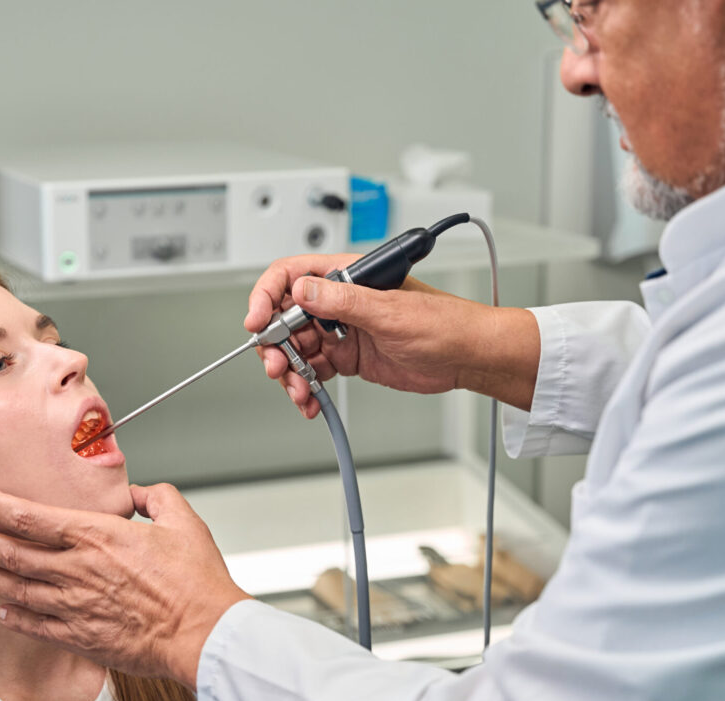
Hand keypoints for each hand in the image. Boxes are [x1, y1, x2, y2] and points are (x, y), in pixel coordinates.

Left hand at [0, 483, 248, 687]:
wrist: (203, 633)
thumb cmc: (196, 582)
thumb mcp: (184, 522)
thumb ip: (157, 498)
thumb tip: (139, 493)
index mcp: (98, 536)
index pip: (33, 517)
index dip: (1, 506)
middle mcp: (78, 569)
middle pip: (15, 553)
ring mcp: (75, 605)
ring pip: (19, 588)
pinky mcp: (81, 636)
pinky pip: (36, 626)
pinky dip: (16, 617)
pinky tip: (5, 611)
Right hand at [246, 254, 539, 416]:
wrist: (466, 356)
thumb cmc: (444, 323)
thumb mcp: (389, 312)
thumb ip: (342, 302)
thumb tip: (302, 291)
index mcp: (346, 278)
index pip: (291, 276)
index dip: (267, 296)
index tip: (258, 322)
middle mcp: (339, 303)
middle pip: (286, 318)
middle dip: (276, 346)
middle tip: (279, 368)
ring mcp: (342, 331)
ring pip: (297, 350)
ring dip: (291, 373)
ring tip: (300, 393)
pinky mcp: (348, 358)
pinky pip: (315, 372)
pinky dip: (307, 388)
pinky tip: (310, 401)